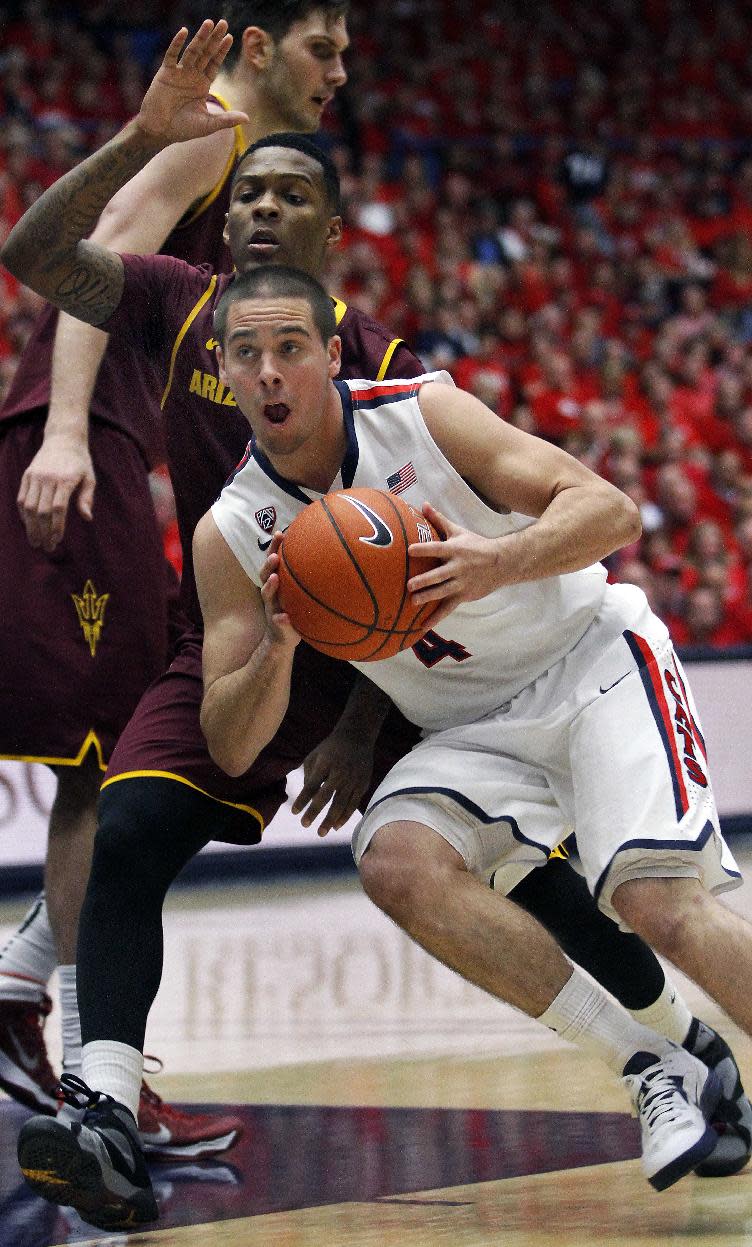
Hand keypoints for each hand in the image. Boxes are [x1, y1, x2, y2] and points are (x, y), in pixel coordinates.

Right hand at [17, 434, 95, 551]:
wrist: (63, 439)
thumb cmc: (80, 462)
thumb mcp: (89, 477)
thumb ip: (87, 498)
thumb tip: (87, 518)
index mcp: (65, 480)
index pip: (58, 509)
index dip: (56, 527)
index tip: (57, 540)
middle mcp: (47, 478)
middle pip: (41, 510)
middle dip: (42, 531)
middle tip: (45, 547)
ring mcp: (35, 476)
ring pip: (28, 506)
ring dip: (30, 526)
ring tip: (35, 541)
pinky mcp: (27, 475)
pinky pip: (21, 498)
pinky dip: (23, 514)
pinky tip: (28, 525)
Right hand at [136, 21, 248, 145]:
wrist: (160, 131)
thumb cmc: (183, 129)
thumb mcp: (208, 124)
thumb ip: (227, 119)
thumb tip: (248, 119)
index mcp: (202, 85)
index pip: (214, 64)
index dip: (221, 51)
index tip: (230, 37)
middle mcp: (192, 76)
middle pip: (205, 53)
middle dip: (214, 39)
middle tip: (223, 23)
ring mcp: (179, 73)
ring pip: (192, 51)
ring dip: (200, 37)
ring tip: (209, 23)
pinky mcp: (165, 73)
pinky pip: (171, 55)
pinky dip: (177, 43)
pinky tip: (184, 32)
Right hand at [260, 534, 300, 650]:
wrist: (283, 638)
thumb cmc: (295, 609)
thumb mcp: (300, 592)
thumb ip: (307, 577)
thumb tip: (329, 555)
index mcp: (277, 583)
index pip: (273, 561)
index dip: (274, 547)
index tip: (279, 533)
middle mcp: (271, 594)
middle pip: (265, 575)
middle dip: (268, 564)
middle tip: (275, 556)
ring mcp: (272, 608)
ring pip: (267, 595)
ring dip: (270, 586)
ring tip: (274, 578)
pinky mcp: (277, 625)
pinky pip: (278, 621)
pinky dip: (281, 619)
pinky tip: (284, 617)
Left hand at [292, 730, 374, 836]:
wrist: (357, 737)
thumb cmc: (330, 748)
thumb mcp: (315, 755)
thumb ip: (309, 775)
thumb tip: (307, 798)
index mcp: (325, 763)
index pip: (311, 785)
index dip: (303, 800)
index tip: (294, 812)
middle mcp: (339, 772)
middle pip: (326, 796)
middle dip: (315, 812)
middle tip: (305, 825)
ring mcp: (353, 779)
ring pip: (341, 803)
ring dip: (330, 820)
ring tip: (321, 832)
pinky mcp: (363, 784)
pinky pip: (353, 804)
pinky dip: (345, 816)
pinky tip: (336, 826)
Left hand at [406, 502, 503, 626]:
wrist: (502, 563)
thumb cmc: (476, 545)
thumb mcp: (458, 532)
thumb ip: (439, 520)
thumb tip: (423, 504)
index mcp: (455, 550)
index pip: (437, 549)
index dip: (424, 549)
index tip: (409, 550)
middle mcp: (458, 567)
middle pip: (439, 575)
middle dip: (425, 580)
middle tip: (409, 584)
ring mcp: (461, 583)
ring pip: (443, 592)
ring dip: (428, 597)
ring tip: (413, 602)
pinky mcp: (464, 595)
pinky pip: (448, 608)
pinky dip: (436, 617)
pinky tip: (423, 625)